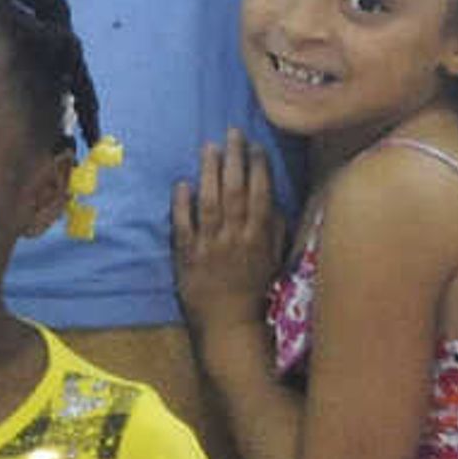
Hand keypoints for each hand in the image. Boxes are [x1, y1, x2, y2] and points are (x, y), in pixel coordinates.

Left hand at [170, 130, 287, 325]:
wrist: (228, 325)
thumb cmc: (253, 293)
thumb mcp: (274, 262)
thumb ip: (275, 231)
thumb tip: (275, 202)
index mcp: (259, 238)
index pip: (260, 195)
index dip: (258, 167)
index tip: (255, 145)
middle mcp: (235, 237)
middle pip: (236, 191)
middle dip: (234, 159)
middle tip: (232, 133)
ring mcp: (209, 245)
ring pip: (210, 201)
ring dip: (210, 172)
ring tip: (209, 147)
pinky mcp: (186, 255)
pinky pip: (183, 225)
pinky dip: (182, 203)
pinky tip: (182, 183)